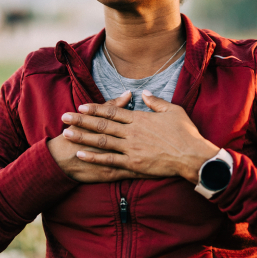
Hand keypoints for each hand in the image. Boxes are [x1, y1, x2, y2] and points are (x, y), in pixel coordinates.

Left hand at [60, 90, 219, 183]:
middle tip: (64, 117)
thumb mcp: (173, 111)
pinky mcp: (133, 164)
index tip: (81, 106)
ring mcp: (131, 148)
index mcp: (140, 118)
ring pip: (101, 141)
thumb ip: (156, 102)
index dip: (96, 109)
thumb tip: (144, 93)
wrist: (192, 155)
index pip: (113, 111)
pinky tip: (81, 154)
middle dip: (81, 120)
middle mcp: (132, 132)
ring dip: (82, 136)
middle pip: (102, 124)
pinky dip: (94, 157)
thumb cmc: (185, 133)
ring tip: (67, 134)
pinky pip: (109, 160)